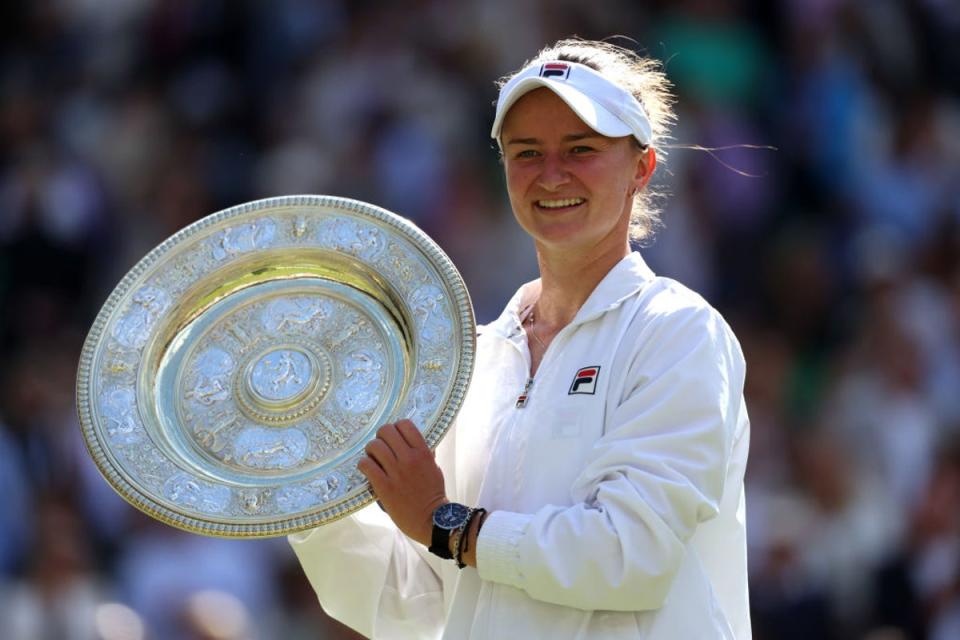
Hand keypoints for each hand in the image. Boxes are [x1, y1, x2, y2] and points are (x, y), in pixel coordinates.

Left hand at [358, 419, 446, 545]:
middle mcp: (409, 458)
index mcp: (423, 452)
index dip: (396, 428)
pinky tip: (367, 469)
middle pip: (386, 431)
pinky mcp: (384, 486)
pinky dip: (364, 464)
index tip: (394, 437)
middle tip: (381, 447)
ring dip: (370, 450)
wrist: (431, 520)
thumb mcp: (434, 469)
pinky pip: (366, 465)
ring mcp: (396, 472)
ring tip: (372, 458)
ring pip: (374, 446)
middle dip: (381, 437)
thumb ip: (426, 454)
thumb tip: (417, 441)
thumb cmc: (433, 495)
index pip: (405, 424)